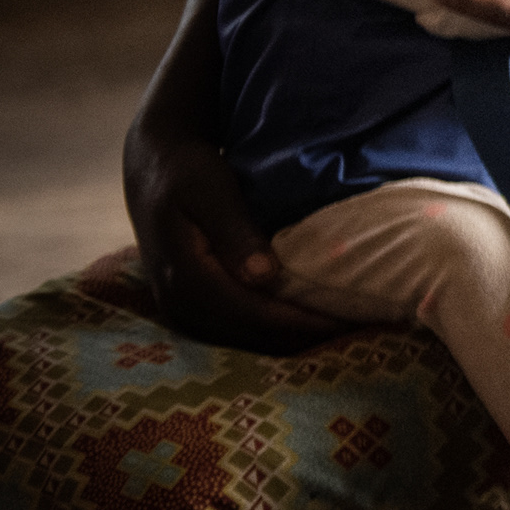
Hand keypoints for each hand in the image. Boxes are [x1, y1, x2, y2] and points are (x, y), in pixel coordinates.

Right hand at [123, 101, 339, 353]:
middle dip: (303, 338)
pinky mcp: (186, 308)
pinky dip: (270, 333)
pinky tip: (305, 325)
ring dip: (290, 340)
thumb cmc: (187, 170)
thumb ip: (234, 233)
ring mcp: (178, 310)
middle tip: (358, 330)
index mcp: (184, 275)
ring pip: (242, 341)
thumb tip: (264, 277)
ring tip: (341, 332)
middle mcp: (177, 302)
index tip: (347, 321)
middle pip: (249, 336)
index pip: (252, 313)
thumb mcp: (210, 190)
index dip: (301, 322)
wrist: (151, 168)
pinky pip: (232, 332)